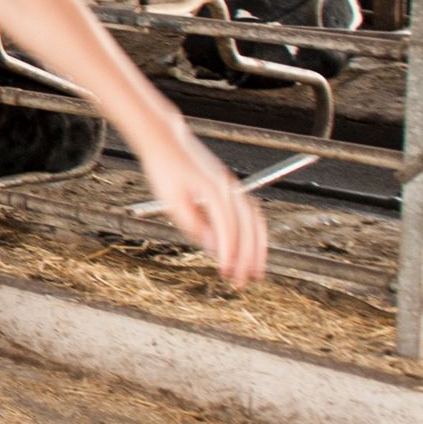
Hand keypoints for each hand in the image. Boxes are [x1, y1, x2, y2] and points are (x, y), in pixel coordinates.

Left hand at [135, 126, 267, 286]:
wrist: (167, 141)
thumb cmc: (164, 169)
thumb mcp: (171, 200)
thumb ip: (192, 224)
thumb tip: (212, 248)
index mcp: (213, 192)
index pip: (227, 229)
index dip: (229, 254)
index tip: (228, 273)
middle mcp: (229, 189)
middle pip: (246, 229)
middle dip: (247, 258)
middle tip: (243, 282)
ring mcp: (233, 187)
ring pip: (255, 222)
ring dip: (258, 249)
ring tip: (257, 272)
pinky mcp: (232, 188)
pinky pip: (253, 214)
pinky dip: (257, 234)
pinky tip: (255, 249)